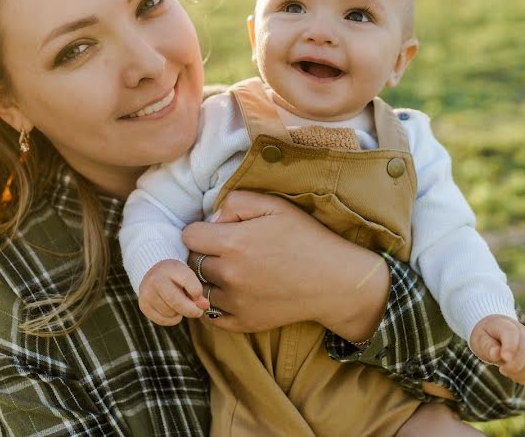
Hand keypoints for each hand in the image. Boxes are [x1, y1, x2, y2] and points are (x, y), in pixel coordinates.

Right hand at [138, 260, 208, 325]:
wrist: (155, 273)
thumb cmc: (177, 277)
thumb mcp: (189, 278)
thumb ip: (197, 291)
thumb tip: (204, 306)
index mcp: (172, 268)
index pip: (188, 282)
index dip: (198, 294)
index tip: (202, 300)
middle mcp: (156, 278)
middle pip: (175, 301)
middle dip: (190, 310)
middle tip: (198, 312)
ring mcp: (147, 292)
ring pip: (169, 312)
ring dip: (179, 314)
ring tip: (179, 305)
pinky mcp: (143, 305)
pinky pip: (162, 320)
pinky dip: (171, 319)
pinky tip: (172, 311)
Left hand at [183, 190, 390, 337]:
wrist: (335, 281)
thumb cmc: (307, 238)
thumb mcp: (275, 205)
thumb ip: (236, 202)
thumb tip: (212, 219)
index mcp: (233, 243)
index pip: (189, 236)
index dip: (201, 231)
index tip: (216, 232)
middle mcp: (229, 274)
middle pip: (192, 262)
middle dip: (204, 253)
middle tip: (224, 251)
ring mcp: (235, 302)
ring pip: (199, 288)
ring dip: (208, 279)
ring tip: (230, 271)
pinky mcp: (244, 323)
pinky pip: (210, 317)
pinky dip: (214, 305)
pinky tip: (230, 293)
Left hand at [470, 315, 524, 384]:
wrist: (495, 332)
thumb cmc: (485, 336)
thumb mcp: (479, 339)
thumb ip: (487, 346)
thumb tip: (496, 354)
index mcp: (506, 325)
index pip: (512, 334)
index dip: (510, 348)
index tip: (504, 359)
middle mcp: (523, 332)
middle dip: (514, 366)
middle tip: (502, 369)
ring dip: (520, 373)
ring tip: (506, 371)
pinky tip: (514, 375)